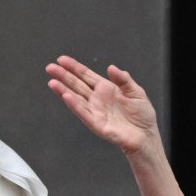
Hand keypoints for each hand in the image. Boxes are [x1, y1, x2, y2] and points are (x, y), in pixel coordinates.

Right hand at [46, 55, 161, 156]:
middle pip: (76, 84)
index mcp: (106, 88)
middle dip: (63, 76)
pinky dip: (74, 104)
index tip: (61, 59)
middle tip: (50, 67)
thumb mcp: (136, 92)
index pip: (86, 75)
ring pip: (76, 98)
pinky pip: (83, 113)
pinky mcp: (96, 123)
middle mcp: (97, 99)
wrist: (146, 135)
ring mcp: (95, 111)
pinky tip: (66, 96)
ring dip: (63, 90)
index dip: (74, 67)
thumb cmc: (142, 115)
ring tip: (52, 82)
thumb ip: (123, 79)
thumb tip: (111, 67)